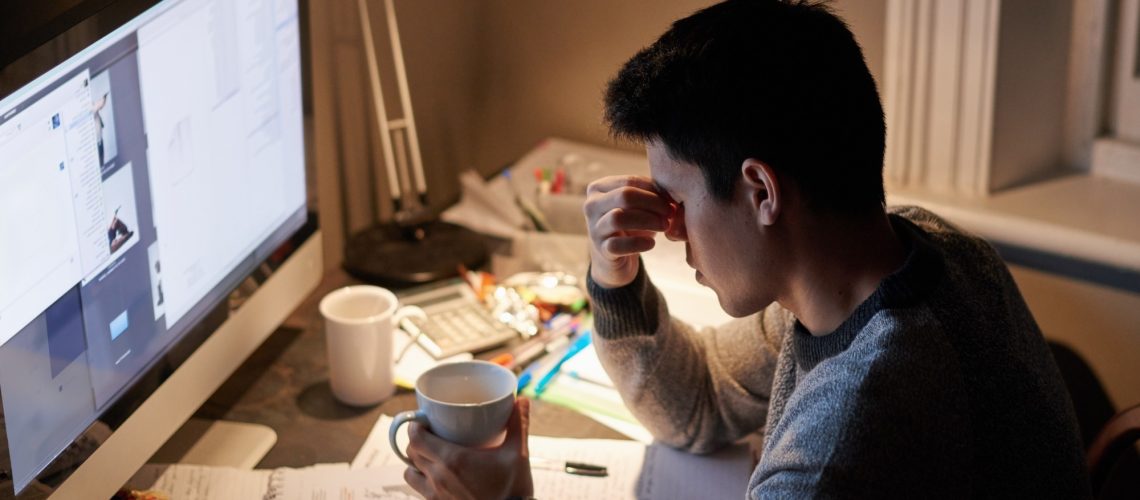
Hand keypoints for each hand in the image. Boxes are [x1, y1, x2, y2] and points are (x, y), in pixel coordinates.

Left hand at [404, 398, 533, 499]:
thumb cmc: (513, 489)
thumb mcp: (518, 454)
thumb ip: (519, 424)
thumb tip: (522, 400)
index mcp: (453, 460)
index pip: (416, 439)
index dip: (415, 427)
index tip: (423, 420)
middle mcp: (439, 477)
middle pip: (411, 453)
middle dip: (417, 441)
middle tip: (431, 433)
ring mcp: (436, 495)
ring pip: (410, 473)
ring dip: (416, 462)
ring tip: (430, 455)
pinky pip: (419, 490)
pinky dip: (421, 480)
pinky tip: (436, 476)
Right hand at [584, 176, 673, 287]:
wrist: (616, 258)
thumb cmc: (630, 225)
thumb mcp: (638, 206)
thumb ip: (650, 194)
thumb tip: (671, 193)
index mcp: (599, 188)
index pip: (629, 181)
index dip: (654, 190)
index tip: (671, 200)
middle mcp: (591, 205)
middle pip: (624, 196)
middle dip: (652, 203)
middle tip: (670, 212)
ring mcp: (594, 228)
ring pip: (618, 218)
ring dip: (647, 220)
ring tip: (664, 226)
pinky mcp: (600, 249)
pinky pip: (618, 245)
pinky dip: (639, 243)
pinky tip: (652, 244)